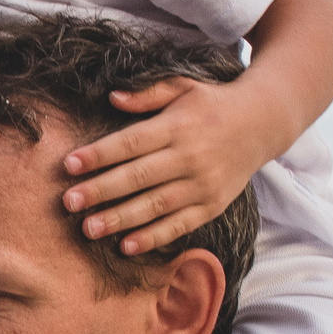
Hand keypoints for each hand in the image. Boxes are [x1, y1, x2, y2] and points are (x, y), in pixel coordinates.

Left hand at [60, 76, 283, 256]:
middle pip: (138, 177)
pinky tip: (126, 246)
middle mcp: (189, 156)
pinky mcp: (212, 205)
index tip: (69, 164)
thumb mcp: (183, 87)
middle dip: (100, 191)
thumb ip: (148, 94)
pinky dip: (153, 237)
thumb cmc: (211, 104)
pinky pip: (179, 225)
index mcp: (177, 126)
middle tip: (68, 202)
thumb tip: (112, 97)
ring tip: (88, 229)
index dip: (99, 154)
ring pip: (155, 205)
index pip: (131, 142)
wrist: (264, 124)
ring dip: (120, 219)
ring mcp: (202, 184)